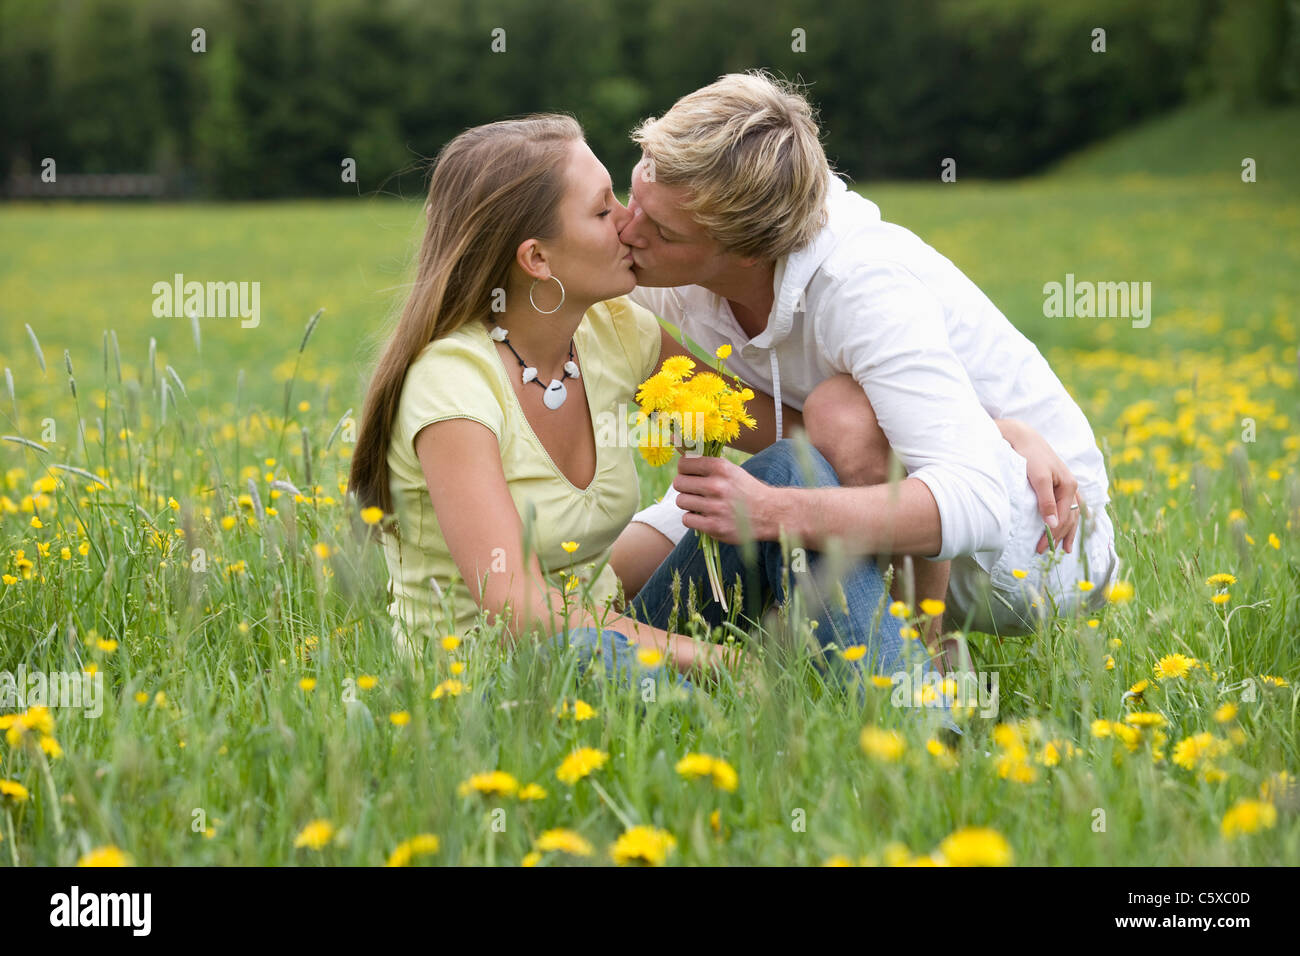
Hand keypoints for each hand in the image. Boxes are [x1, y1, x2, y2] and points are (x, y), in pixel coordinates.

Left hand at [672, 453, 775, 544]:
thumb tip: (681, 459)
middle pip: (678, 483)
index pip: (684, 464)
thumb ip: (708, 465)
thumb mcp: (731, 470)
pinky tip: (704, 516)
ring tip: (701, 504)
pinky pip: (686, 519)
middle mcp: (717, 486)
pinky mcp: (714, 527)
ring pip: (681, 501)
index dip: (684, 470)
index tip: (689, 475)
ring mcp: (715, 507)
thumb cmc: (746, 490)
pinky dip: (692, 519)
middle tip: (694, 491)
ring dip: (689, 504)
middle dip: (684, 487)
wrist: (770, 514)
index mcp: (720, 468)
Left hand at [1001, 420, 1080, 553]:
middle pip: (1068, 518)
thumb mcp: (1038, 479)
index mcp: (1069, 486)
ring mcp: (1066, 486)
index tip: (1040, 548)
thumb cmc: (1030, 456)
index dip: (1053, 534)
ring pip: (1070, 514)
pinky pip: (1067, 507)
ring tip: (1064, 549)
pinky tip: (1066, 529)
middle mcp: (1071, 487)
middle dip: (1058, 537)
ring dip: (1066, 532)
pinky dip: (1067, 520)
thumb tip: (1053, 525)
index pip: (1063, 517)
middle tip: (1044, 552)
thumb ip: (1046, 502)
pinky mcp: (1058, 485)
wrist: (1024, 438)